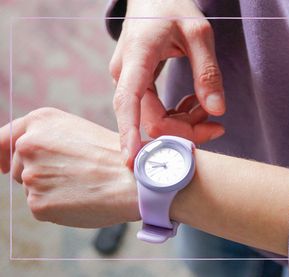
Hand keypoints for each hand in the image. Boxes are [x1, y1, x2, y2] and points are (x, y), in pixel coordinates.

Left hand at [0, 108, 138, 227]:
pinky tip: (80, 198)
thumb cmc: (115, 155)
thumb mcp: (79, 131)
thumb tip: (22, 159)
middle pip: (17, 167)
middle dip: (38, 172)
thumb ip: (47, 138)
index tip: (1, 164)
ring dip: (50, 190)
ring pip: (31, 188)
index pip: (3, 139)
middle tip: (73, 174)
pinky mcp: (37, 202)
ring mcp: (31, 174)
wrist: (134, 180)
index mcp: (40, 121)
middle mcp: (29, 144)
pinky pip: (41, 207)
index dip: (2, 154)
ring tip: (81, 185)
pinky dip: (58, 207)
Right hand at [109, 0, 225, 166]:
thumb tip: (216, 110)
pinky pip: (154, 111)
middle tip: (216, 125)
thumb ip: (207, 72)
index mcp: (137, 57)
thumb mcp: (199, 32)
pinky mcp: (136, 85)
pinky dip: (177, 115)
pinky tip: (194, 104)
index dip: (129, 133)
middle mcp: (126, 74)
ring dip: (183, 123)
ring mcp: (129, 81)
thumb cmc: (174, 5)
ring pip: (153, 119)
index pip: (128, 102)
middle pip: (150, 119)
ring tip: (207, 107)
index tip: (132, 161)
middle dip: (184, 130)